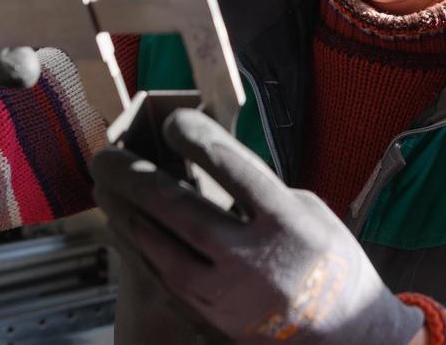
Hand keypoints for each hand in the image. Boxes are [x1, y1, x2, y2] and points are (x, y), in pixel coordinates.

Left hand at [91, 108, 423, 344]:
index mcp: (286, 223)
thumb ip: (258, 190)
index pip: (231, 168)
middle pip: (179, 210)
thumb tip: (208, 163)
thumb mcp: (308, 213)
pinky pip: (160, 277)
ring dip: (124, 212)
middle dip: (135, 178)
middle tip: (105, 156)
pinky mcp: (210, 320)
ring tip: (102, 186)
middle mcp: (253, 260)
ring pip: (158, 249)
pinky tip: (121, 225)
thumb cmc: (328, 264)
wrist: (343, 338)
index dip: (196, 139)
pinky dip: (136, 247)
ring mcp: (227, 295)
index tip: (172, 121)